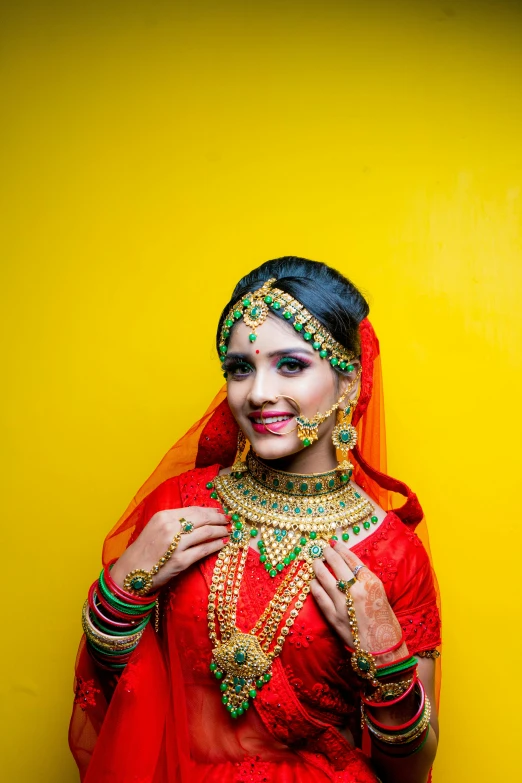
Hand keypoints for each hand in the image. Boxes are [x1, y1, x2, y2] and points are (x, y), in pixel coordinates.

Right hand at [110, 506, 228, 590]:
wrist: (128, 575)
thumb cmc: (142, 552)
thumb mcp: (154, 529)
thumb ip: (173, 522)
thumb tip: (197, 519)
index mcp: (163, 516)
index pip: (193, 510)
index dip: (209, 510)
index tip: (219, 511)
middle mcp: (170, 527)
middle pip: (202, 518)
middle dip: (218, 518)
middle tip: (229, 519)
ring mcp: (176, 544)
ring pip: (205, 533)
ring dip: (220, 530)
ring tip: (229, 530)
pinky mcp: (180, 561)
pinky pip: (203, 550)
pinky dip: (216, 545)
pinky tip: (223, 543)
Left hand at [310, 540, 407, 663]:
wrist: (383, 650)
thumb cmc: (384, 622)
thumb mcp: (380, 595)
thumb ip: (365, 580)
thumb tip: (347, 567)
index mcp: (372, 583)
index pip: (352, 560)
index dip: (340, 549)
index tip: (333, 543)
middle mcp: (357, 591)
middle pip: (337, 565)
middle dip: (327, 555)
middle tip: (321, 549)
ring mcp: (344, 604)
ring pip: (325, 579)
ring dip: (318, 568)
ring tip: (314, 562)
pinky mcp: (334, 618)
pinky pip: (320, 598)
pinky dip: (315, 587)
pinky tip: (312, 582)